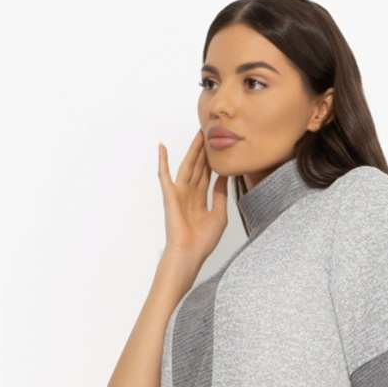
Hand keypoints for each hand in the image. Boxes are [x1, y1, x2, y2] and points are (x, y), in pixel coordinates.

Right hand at [157, 131, 227, 263]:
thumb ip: (221, 195)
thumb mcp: (219, 215)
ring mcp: (179, 193)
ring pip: (188, 166)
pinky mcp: (170, 195)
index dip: (213, 161)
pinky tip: (162, 147)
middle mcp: (190, 194)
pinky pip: (165, 175)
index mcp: (200, 200)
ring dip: (192, 150)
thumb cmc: (203, 241)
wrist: (190, 253)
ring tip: (199, 134)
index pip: (208, 175)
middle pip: (199, 167)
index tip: (219, 147)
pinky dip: (162, 161)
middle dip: (204, 150)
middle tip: (210, 132)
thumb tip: (225, 177)